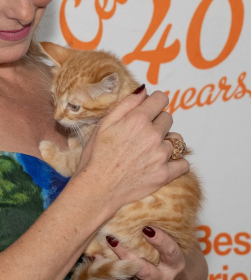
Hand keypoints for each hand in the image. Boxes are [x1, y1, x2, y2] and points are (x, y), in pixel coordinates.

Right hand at [74, 89, 189, 215]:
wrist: (97, 188)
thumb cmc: (96, 156)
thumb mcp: (104, 124)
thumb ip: (126, 105)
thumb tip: (143, 90)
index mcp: (138, 120)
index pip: (161, 99)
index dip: (155, 102)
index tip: (150, 108)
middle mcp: (153, 135)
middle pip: (168, 118)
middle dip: (158, 122)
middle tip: (142, 134)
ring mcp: (161, 155)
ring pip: (176, 141)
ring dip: (166, 143)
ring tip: (150, 151)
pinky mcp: (165, 174)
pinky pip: (183, 163)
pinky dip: (177, 163)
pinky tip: (163, 163)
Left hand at [104, 226, 186, 279]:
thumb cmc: (165, 257)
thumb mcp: (167, 246)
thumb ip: (156, 234)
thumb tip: (133, 210)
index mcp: (175, 264)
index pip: (170, 252)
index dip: (160, 241)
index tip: (145, 228)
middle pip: (144, 270)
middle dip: (126, 255)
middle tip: (111, 240)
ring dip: (113, 269)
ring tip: (98, 255)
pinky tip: (98, 268)